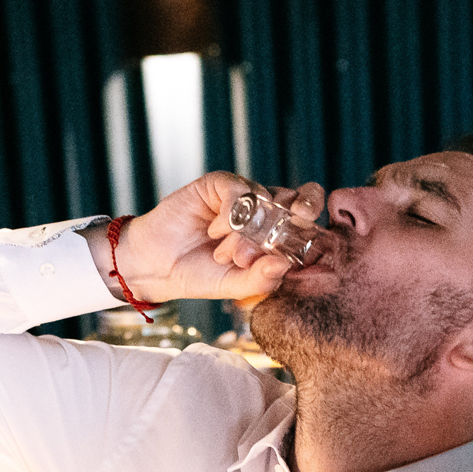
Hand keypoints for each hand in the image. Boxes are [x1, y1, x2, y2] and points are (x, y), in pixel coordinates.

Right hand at [93, 173, 323, 304]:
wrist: (159, 266)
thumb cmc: (199, 275)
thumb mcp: (234, 285)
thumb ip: (260, 279)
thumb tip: (284, 264)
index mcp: (273, 236)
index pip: (305, 220)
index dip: (314, 219)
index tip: (314, 231)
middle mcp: (262, 212)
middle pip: (296, 197)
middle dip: (303, 206)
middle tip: (300, 217)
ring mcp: (241, 197)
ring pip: (263, 201)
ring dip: (249, 232)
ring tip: (226, 254)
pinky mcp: (219, 185)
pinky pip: (237, 192)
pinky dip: (230, 215)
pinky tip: (214, 232)